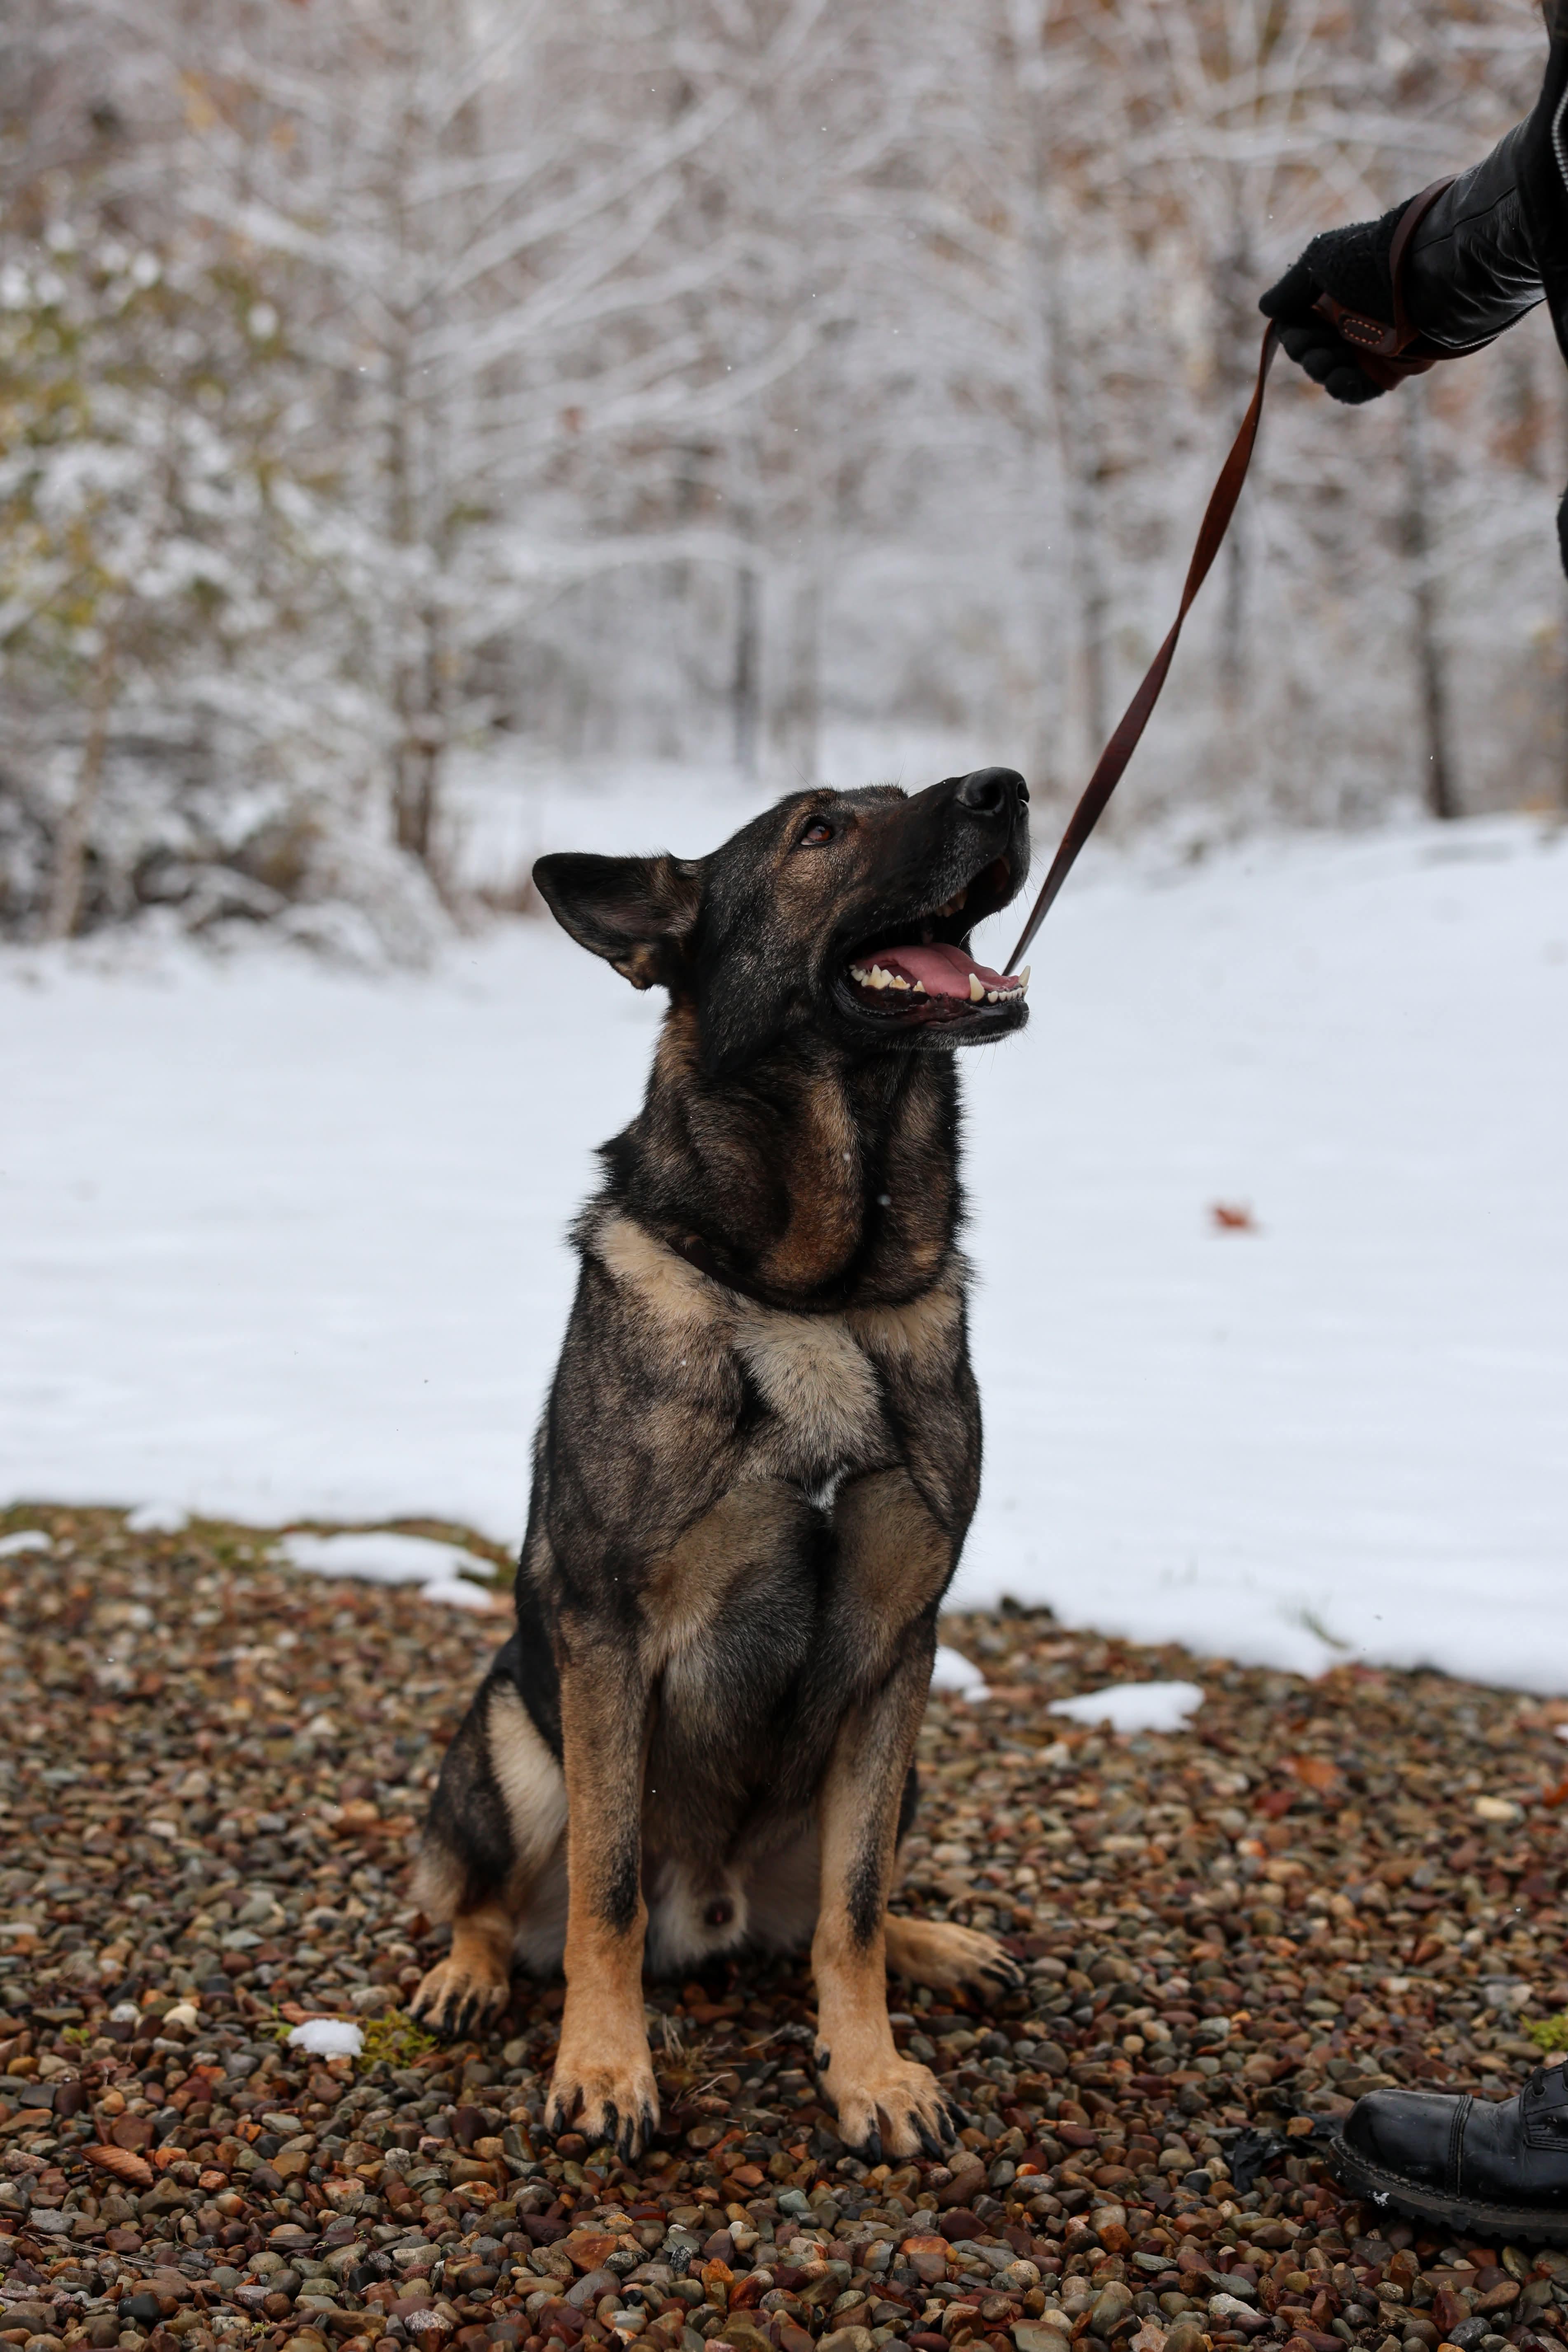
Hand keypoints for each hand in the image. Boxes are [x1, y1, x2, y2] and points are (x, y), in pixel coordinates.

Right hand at [1259, 251, 1386, 404]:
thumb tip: (1266, 308)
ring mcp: (1368, 347)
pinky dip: (1344, 388)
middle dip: (1305, 352)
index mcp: (1331, 296)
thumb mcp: (1319, 260)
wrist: (1419, 275)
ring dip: (1320, 369)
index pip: (1297, 325)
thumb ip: (1290, 287)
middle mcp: (1348, 321)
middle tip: (1315, 346)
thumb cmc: (1367, 261)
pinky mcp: (1388, 368)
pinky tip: (1338, 379)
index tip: (1294, 330)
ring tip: (1328, 360)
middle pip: (1309, 351)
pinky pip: (1358, 389)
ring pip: (1330, 372)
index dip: (1290, 333)